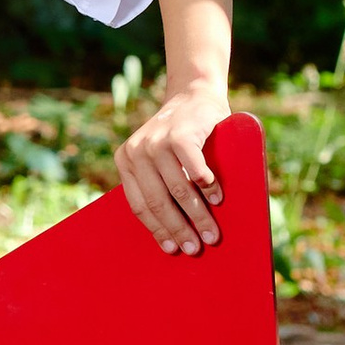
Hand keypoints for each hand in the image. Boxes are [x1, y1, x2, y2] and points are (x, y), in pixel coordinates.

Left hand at [117, 82, 231, 253]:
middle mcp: (136, 151)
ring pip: (179, 190)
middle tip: (196, 248)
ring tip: (212, 233)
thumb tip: (174, 233)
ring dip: (199, 216)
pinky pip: (195, 170)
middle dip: (179, 230)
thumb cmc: (180, 137)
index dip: (157, 230)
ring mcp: (156, 141)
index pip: (139, 205)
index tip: (173, 249)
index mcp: (126, 161)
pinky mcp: (180, 134)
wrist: (193, 95)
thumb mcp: (159, 159)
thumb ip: (157, 183)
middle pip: (158, 202)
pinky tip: (219, 200)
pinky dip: (208, 189)